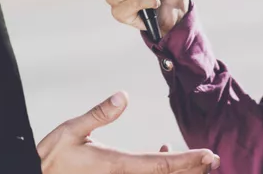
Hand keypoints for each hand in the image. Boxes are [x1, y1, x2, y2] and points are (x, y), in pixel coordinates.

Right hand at [36, 91, 219, 173]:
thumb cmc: (50, 159)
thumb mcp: (70, 132)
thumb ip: (98, 114)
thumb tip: (124, 96)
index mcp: (117, 165)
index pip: (162, 165)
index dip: (189, 161)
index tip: (209, 154)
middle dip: (193, 170)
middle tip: (212, 158)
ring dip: (179, 172)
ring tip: (196, 159)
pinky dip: (163, 171)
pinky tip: (163, 154)